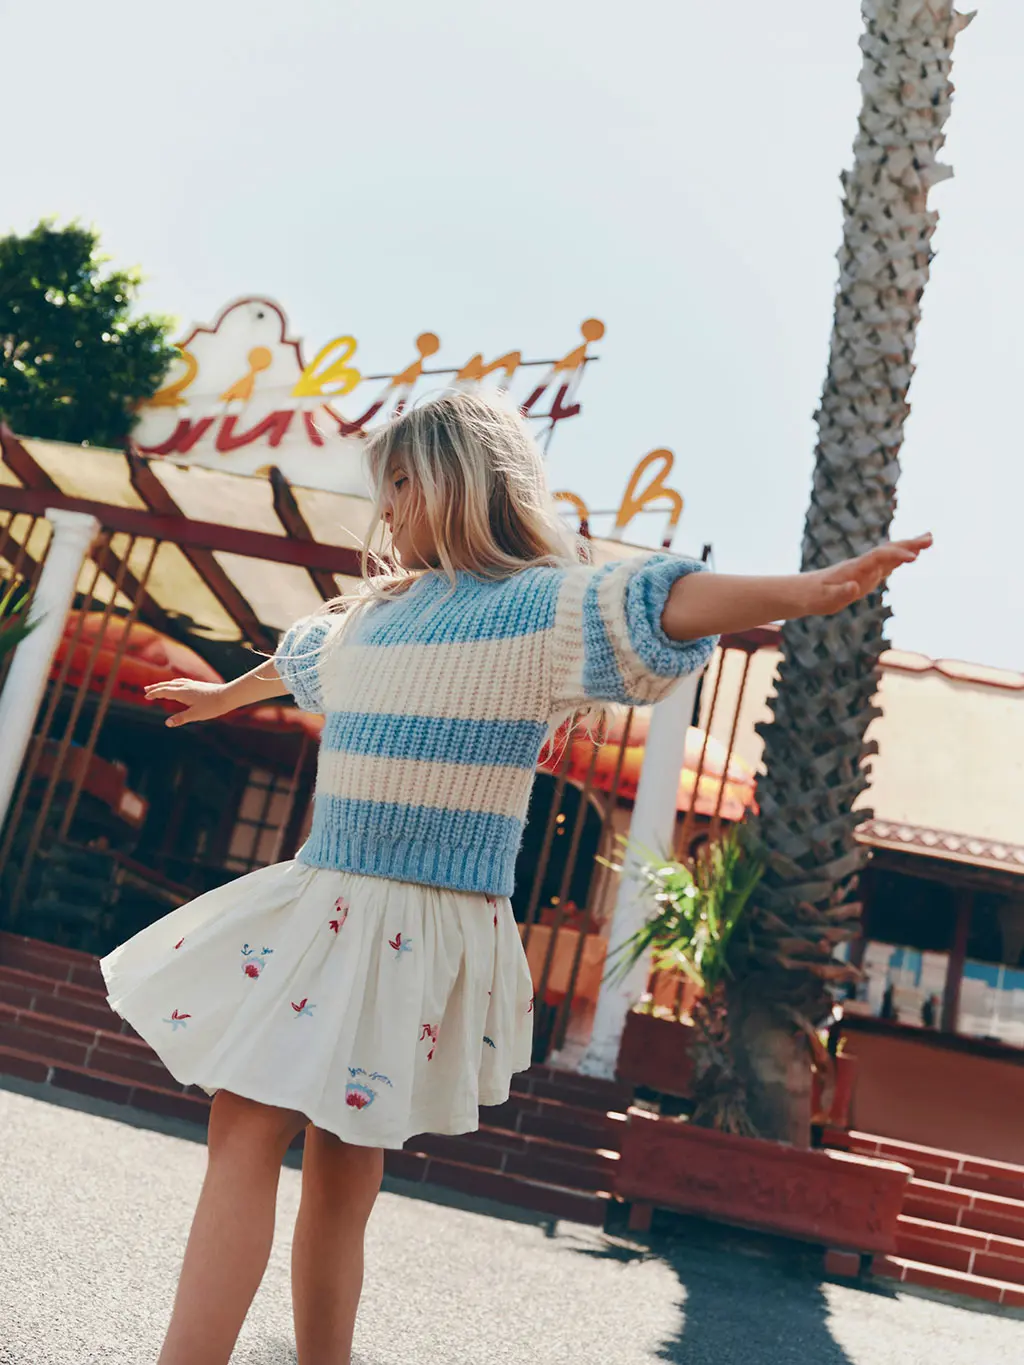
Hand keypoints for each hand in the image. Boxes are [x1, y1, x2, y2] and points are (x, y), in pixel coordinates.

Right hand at [144, 678, 230, 727]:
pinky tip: (177, 685)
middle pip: (167, 685)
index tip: (146, 696)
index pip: (164, 691)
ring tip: (159, 687)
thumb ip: (181, 719)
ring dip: (165, 684)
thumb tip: (167, 723)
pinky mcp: (198, 685)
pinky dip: (174, 683)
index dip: (154, 693)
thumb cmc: (212, 706)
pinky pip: (182, 682)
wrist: (228, 696)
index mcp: (182, 692)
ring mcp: (192, 684)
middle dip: (156, 687)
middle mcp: (186, 686)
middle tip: (146, 690)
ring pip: (174, 682)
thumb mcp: (195, 715)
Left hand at [802, 534, 932, 616]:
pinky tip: (912, 555)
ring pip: (890, 555)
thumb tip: (855, 587)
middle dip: (909, 544)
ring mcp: (865, 569)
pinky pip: (887, 564)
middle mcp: (862, 565)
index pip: (879, 557)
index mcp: (854, 569)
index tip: (914, 557)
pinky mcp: (865, 575)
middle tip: (931, 538)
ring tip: (929, 539)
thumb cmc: (814, 596)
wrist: (803, 592)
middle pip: (888, 550)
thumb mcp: (825, 599)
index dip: (896, 555)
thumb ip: (841, 593)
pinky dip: (901, 557)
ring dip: (909, 547)